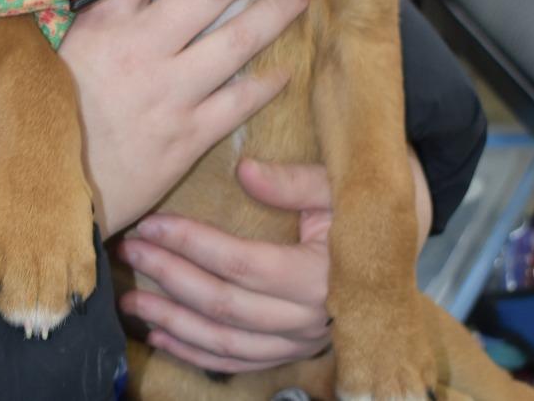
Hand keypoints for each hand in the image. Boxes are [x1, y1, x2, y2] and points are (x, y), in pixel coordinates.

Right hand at [59, 0, 307, 237]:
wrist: (48, 185)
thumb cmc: (50, 114)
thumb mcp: (61, 48)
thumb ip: (98, 9)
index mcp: (108, 23)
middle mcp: (145, 48)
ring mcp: (171, 92)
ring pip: (236, 41)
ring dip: (275, 14)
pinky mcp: (187, 136)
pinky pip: (237, 104)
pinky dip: (264, 85)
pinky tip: (285, 70)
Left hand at [115, 151, 433, 373]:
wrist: (403, 237)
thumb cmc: (368, 204)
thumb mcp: (341, 184)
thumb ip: (294, 181)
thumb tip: (244, 170)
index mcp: (323, 276)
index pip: (243, 263)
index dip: (193, 244)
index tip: (152, 223)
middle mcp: (310, 317)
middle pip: (226, 306)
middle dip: (170, 277)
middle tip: (130, 249)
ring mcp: (301, 339)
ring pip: (226, 343)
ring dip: (174, 321)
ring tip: (132, 297)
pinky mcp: (293, 348)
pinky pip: (239, 362)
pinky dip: (196, 351)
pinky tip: (162, 334)